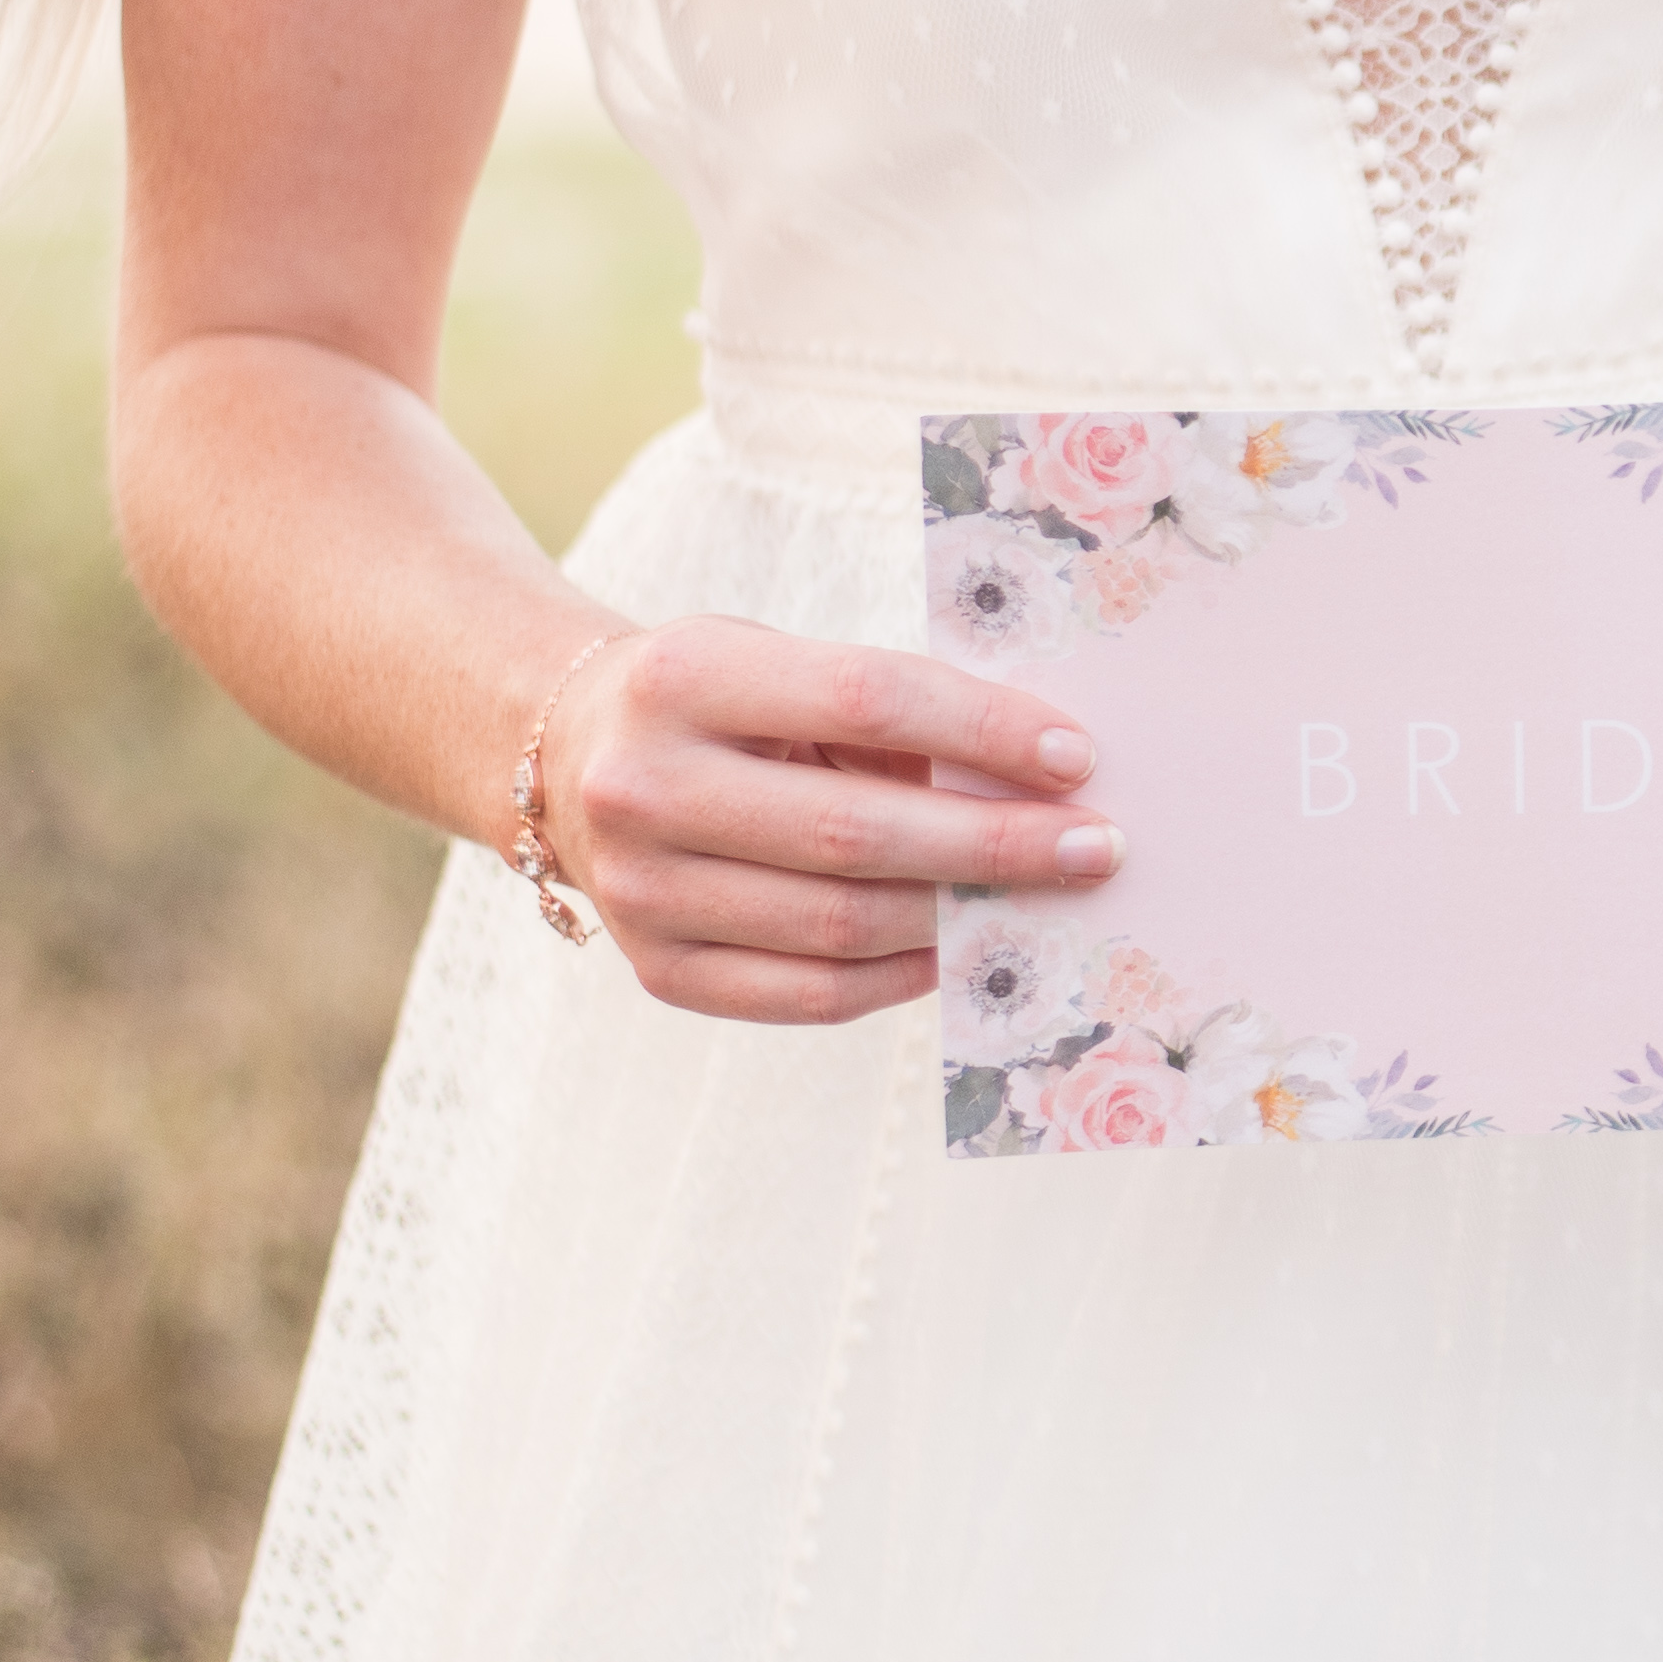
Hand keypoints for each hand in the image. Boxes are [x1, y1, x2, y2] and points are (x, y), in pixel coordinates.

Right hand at [538, 618, 1122, 1024]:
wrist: (566, 754)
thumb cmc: (721, 702)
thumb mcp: (782, 666)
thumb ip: (892, 713)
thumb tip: (1045, 778)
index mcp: (683, 677)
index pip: (867, 698)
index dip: (984, 729)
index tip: (1078, 757)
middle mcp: (644, 787)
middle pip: (858, 832)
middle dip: (997, 844)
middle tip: (1096, 847)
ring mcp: (640, 892)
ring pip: (840, 925)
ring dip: (963, 918)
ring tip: (1045, 900)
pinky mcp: (655, 971)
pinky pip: (809, 996)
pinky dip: (902, 976)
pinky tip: (961, 948)